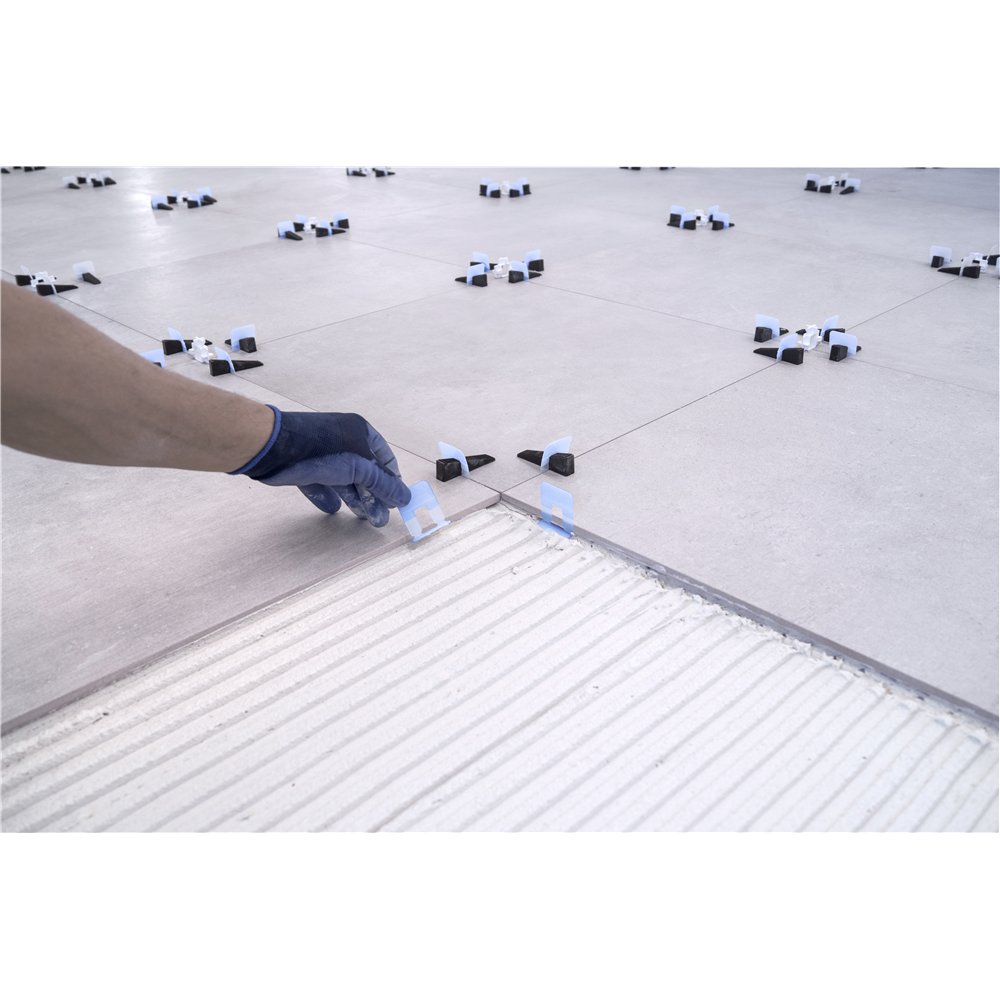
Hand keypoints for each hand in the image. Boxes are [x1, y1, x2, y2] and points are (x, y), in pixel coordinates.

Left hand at [235, 407, 410, 526]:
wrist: (274, 447)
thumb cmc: (322, 450)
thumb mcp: (360, 468)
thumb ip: (382, 484)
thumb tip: (405, 498)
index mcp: (360, 432)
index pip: (384, 458)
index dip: (392, 480)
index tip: (396, 501)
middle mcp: (343, 441)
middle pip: (364, 473)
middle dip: (373, 496)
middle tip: (379, 519)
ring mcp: (322, 454)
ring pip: (343, 480)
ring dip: (354, 500)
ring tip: (363, 519)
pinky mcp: (304, 466)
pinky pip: (320, 483)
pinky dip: (327, 496)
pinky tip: (332, 509)